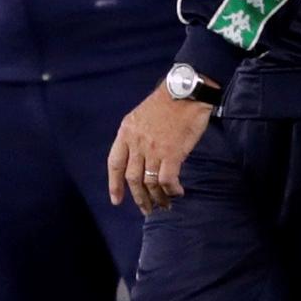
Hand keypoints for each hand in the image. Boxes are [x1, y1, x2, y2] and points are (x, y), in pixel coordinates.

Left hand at [108, 81, 212, 214]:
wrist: (186, 91)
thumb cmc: (168, 101)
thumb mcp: (141, 115)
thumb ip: (137, 136)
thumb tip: (142, 158)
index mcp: (126, 131)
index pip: (115, 163)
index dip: (114, 184)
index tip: (116, 200)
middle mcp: (137, 142)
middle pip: (132, 178)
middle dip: (139, 197)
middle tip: (147, 209)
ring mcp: (153, 149)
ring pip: (149, 182)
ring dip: (156, 197)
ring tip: (164, 205)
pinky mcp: (172, 153)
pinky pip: (167, 180)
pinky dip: (171, 190)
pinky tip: (177, 192)